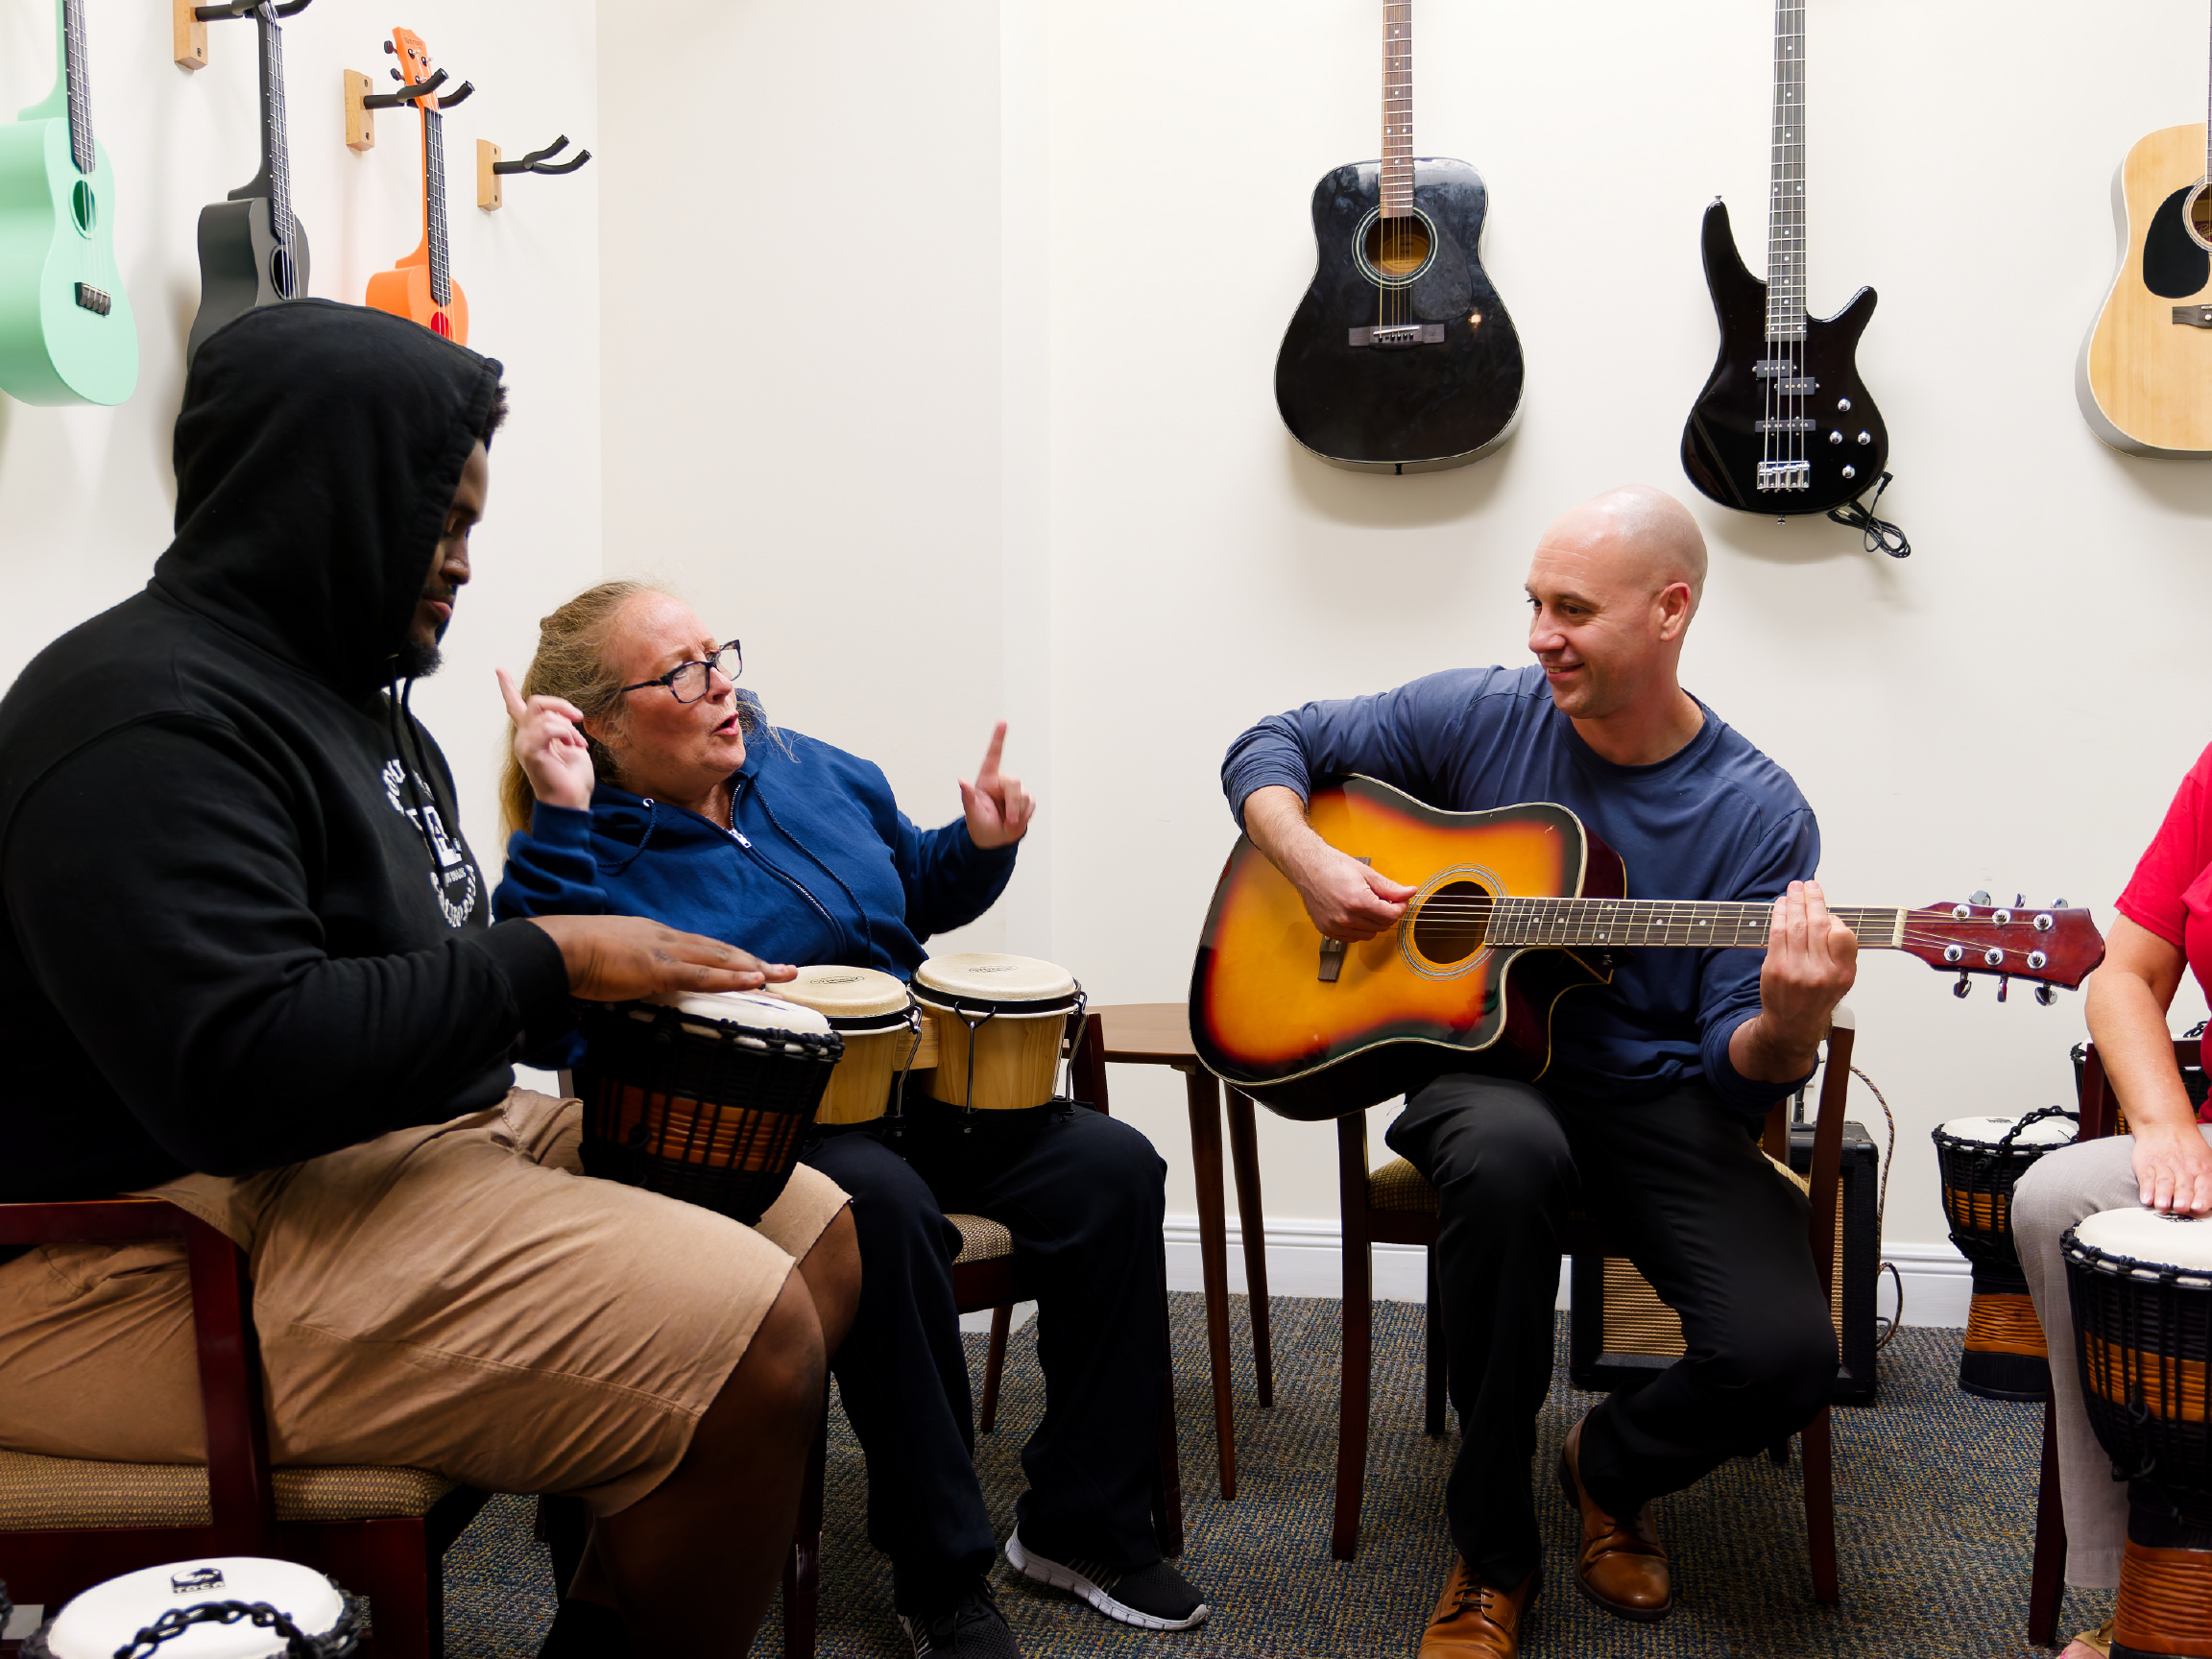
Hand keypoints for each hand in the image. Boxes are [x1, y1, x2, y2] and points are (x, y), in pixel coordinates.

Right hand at [498, 667, 595, 812]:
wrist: (572, 799)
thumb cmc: (573, 777)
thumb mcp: (570, 744)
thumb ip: (561, 726)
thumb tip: (566, 714)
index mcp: (532, 735)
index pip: (514, 706)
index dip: (507, 687)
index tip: (499, 669)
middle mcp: (523, 738)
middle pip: (535, 701)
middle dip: (561, 705)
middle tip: (579, 719)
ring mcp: (524, 744)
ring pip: (544, 714)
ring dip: (569, 727)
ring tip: (577, 744)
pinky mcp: (530, 751)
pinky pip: (548, 727)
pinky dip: (566, 733)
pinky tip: (572, 747)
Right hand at [526, 914, 794, 1001]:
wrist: (554, 949)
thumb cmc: (571, 956)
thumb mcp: (607, 960)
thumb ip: (625, 969)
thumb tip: (630, 982)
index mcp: (653, 935)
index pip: (699, 947)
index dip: (727, 957)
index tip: (749, 965)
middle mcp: (665, 937)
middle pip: (719, 949)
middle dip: (753, 960)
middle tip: (783, 970)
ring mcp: (664, 951)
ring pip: (720, 959)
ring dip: (754, 968)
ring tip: (782, 975)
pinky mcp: (659, 969)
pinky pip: (704, 974)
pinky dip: (732, 977)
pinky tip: (755, 980)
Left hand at [960, 721, 1034, 848]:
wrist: (995, 840)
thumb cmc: (980, 825)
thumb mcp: (972, 813)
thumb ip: (968, 797)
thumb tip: (961, 780)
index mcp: (986, 780)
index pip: (993, 756)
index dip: (998, 738)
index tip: (1002, 722)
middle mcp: (1001, 781)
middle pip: (1014, 783)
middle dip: (1013, 804)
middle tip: (1009, 822)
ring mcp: (1015, 790)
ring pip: (1024, 795)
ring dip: (1018, 813)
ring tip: (1008, 823)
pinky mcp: (1026, 798)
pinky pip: (1031, 804)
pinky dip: (1025, 815)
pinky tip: (1016, 820)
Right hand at [1291, 844, 1415, 942]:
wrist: (1307, 867)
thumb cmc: (1333, 866)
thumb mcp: (1366, 873)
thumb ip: (1390, 887)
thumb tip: (1409, 892)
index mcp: (1358, 901)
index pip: (1391, 916)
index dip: (1400, 908)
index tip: (1400, 900)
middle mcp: (1346, 917)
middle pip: (1382, 926)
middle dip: (1387, 914)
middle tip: (1383, 900)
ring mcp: (1335, 926)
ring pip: (1369, 935)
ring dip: (1373, 923)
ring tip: (1367, 906)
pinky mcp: (1327, 930)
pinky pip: (1352, 938)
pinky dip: (1358, 929)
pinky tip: (1355, 914)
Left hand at [1732, 880, 1857, 1080]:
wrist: (1791, 1025)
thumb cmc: (1816, 998)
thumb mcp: (1841, 980)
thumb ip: (1840, 951)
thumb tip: (1830, 917)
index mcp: (1842, 974)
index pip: (1843, 935)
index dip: (1834, 919)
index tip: (1827, 911)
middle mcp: (1821, 973)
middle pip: (1817, 925)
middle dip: (1813, 900)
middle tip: (1810, 884)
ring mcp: (1796, 971)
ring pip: (1796, 925)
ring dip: (1795, 902)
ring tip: (1795, 888)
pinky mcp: (1775, 969)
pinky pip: (1777, 934)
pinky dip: (1779, 915)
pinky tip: (1781, 905)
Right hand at [2133, 1122, 2211, 1215]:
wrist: (2164, 1126)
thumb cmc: (2188, 1149)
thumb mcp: (2206, 1160)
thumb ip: (2209, 1182)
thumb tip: (2210, 1201)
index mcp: (2202, 1169)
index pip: (2204, 1186)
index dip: (2202, 1197)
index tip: (2199, 1207)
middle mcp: (2183, 1168)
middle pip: (2183, 1185)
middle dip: (2182, 1197)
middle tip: (2181, 1207)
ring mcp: (2163, 1166)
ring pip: (2164, 1182)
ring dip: (2163, 1194)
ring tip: (2162, 1205)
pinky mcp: (2146, 1165)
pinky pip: (2146, 1178)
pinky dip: (2146, 1189)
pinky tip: (2146, 1198)